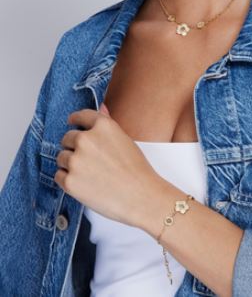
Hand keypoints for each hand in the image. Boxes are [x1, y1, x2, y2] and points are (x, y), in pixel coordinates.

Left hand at [55, 103, 160, 227]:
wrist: (141, 196)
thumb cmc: (137, 169)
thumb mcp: (124, 139)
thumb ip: (107, 123)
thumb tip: (101, 107)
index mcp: (102, 126)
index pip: (80, 116)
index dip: (75, 120)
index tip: (73, 123)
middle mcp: (86, 139)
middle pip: (67, 138)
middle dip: (74, 147)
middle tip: (88, 159)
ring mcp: (76, 160)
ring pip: (61, 157)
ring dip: (70, 164)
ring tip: (89, 174)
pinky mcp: (69, 181)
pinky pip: (59, 175)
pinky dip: (68, 180)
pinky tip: (84, 184)